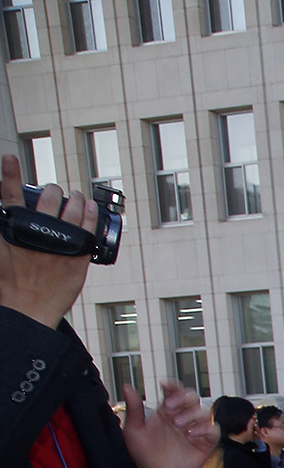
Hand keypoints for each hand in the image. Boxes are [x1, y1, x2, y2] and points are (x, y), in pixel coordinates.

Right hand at [0, 154, 96, 329]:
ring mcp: (60, 244)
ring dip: (75, 198)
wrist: (29, 310)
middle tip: (54, 192)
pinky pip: (89, 228)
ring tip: (76, 197)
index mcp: (15, 229)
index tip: (10, 158)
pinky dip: (90, 214)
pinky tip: (90, 208)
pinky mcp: (78, 257)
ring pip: (72, 209)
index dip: (9, 173)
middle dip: (52, 190)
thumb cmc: (11, 284)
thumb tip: (3, 213)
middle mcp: (38, 233)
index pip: (8, 194)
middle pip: (47, 198)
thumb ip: (2, 230)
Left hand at [121, 381, 215, 467]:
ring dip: (192, 414)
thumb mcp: (134, 430)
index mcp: (167, 410)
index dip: (173, 386)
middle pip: (192, 397)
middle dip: (183, 398)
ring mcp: (196, 429)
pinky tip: (191, 434)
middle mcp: (183, 416)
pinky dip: (205, 429)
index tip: (165, 386)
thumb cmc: (144, 452)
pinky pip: (213, 430)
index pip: (174, 391)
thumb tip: (127, 387)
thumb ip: (134, 409)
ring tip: (179, 425)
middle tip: (170, 407)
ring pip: (204, 412)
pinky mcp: (206, 443)